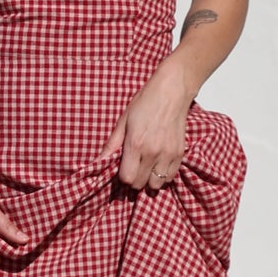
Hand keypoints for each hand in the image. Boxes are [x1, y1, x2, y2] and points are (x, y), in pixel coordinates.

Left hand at [97, 62, 190, 192]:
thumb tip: (98, 161)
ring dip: (149, 180)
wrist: (172, 92)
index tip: (123, 169)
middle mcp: (152, 152)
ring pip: (156, 184)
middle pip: (140, 184)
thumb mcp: (123, 121)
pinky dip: (163, 175)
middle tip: (134, 168)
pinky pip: (170, 177)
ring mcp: (168, 154)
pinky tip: (158, 165)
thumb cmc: (145, 103)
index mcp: (135, 144)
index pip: (127, 178)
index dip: (123, 177)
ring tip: (146, 168)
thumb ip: (112, 144)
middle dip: (134, 180)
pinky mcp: (179, 154)